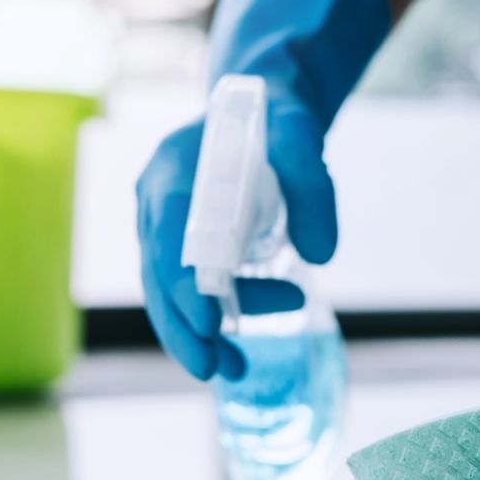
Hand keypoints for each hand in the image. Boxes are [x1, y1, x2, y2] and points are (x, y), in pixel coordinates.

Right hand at [137, 0, 389, 379]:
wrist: (260, 108)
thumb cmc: (276, 118)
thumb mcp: (300, 133)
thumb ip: (312, 183)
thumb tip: (321, 253)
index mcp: (175, 169)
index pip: (169, 230)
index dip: (182, 279)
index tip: (208, 320)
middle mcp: (157, 201)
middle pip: (157, 273)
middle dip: (181, 326)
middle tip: (213, 369)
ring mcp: (163, 228)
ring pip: (165, 292)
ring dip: (193, 336)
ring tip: (234, 370)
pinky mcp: (180, 248)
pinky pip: (184, 293)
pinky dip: (206, 326)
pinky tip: (235, 355)